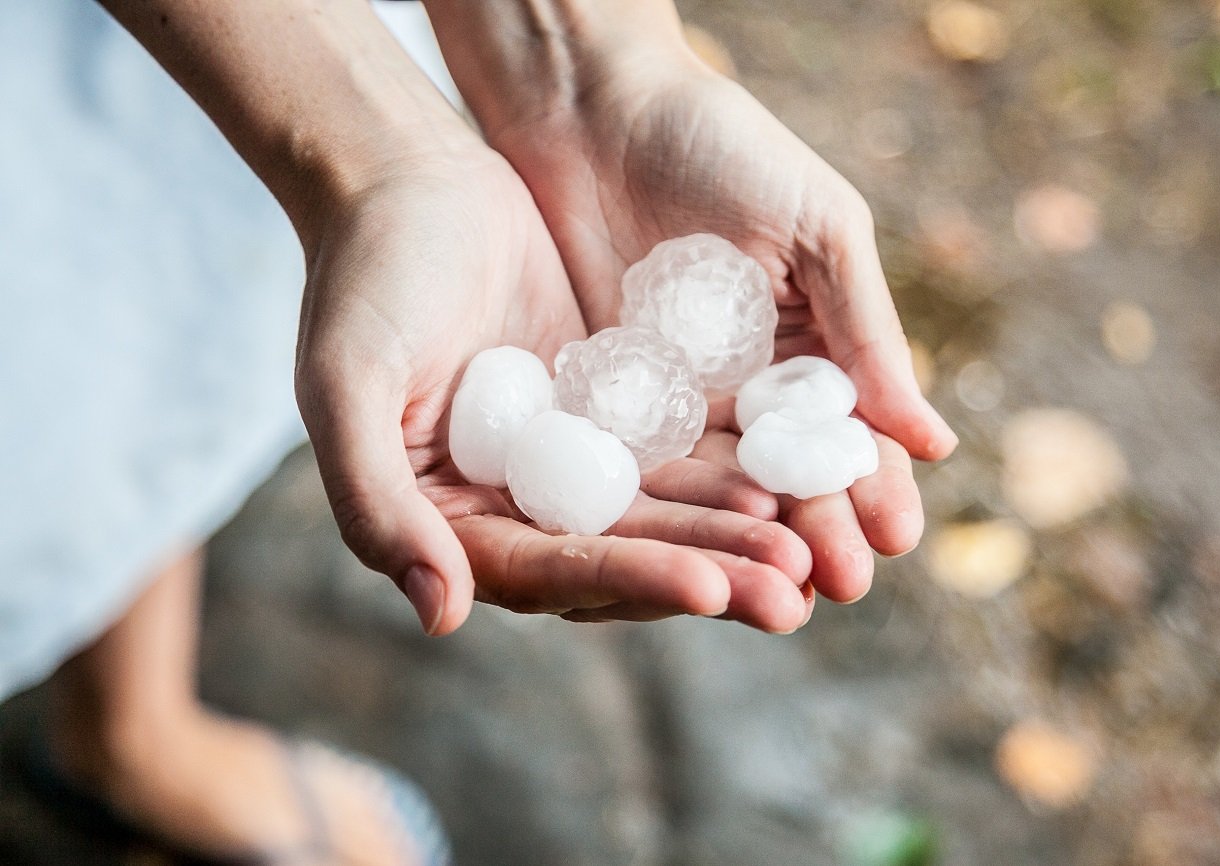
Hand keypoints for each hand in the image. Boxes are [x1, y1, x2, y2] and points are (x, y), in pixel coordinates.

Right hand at [293, 142, 811, 634]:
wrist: (409, 177)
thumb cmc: (363, 274)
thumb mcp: (349, 382)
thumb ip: (378, 503)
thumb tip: (443, 616)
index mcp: (444, 518)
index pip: (544, 571)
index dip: (626, 579)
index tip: (707, 586)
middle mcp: (509, 503)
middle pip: (615, 557)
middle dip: (703, 575)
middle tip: (790, 595)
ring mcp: (563, 459)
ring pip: (658, 513)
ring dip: (731, 537)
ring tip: (806, 553)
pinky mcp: (608, 411)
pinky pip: (675, 451)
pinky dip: (727, 470)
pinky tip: (786, 481)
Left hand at [485, 58, 957, 603]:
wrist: (592, 105)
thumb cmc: (721, 146)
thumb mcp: (817, 227)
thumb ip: (866, 331)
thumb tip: (931, 442)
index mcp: (811, 344)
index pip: (848, 434)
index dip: (872, 486)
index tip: (896, 539)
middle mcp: (748, 383)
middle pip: (788, 476)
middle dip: (818, 531)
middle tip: (843, 588)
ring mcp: (678, 396)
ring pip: (721, 487)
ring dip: (751, 542)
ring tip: (779, 594)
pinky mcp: (608, 397)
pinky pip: (641, 463)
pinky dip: (667, 510)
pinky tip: (689, 554)